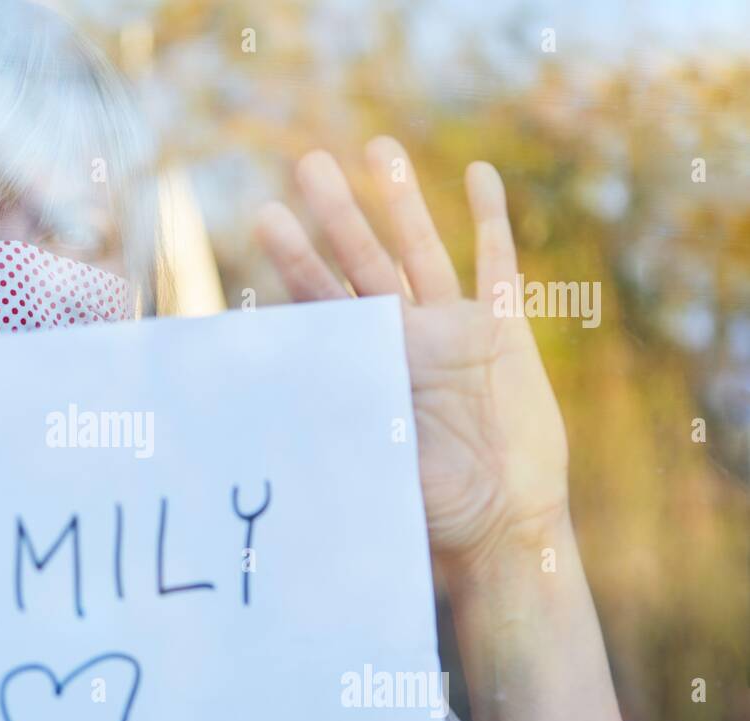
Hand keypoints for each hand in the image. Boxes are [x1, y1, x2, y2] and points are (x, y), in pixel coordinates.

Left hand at [256, 138, 568, 572]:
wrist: (503, 526)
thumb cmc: (431, 513)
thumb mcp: (371, 467)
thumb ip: (331, 429)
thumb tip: (261, 416)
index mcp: (364, 369)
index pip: (320, 306)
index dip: (296, 263)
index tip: (266, 220)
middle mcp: (404, 341)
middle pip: (363, 263)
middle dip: (338, 215)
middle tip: (308, 164)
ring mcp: (454, 331)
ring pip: (422, 252)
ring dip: (402, 201)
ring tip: (378, 147)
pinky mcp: (504, 332)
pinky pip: (498, 267)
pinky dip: (491, 221)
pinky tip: (476, 176)